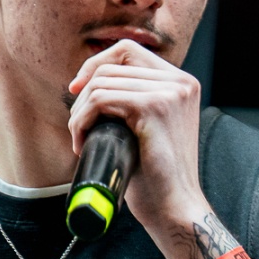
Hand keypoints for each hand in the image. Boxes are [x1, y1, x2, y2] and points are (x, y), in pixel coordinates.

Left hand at [69, 40, 258, 258]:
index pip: (129, 51)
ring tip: (80, 138)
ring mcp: (170, 92)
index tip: (78, 89)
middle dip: (84, 91)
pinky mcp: (154, 107)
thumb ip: (136, 102)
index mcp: (182, 83)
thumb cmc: (157, 176)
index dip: (97, 64)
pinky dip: (82, 119)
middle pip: (113, 62)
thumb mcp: (150, 128)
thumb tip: (94, 86)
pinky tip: (82, 141)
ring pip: (102, 82)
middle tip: (76, 123)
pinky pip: (101, 99)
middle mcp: (181, 82)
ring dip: (79, 111)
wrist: (174, 206)